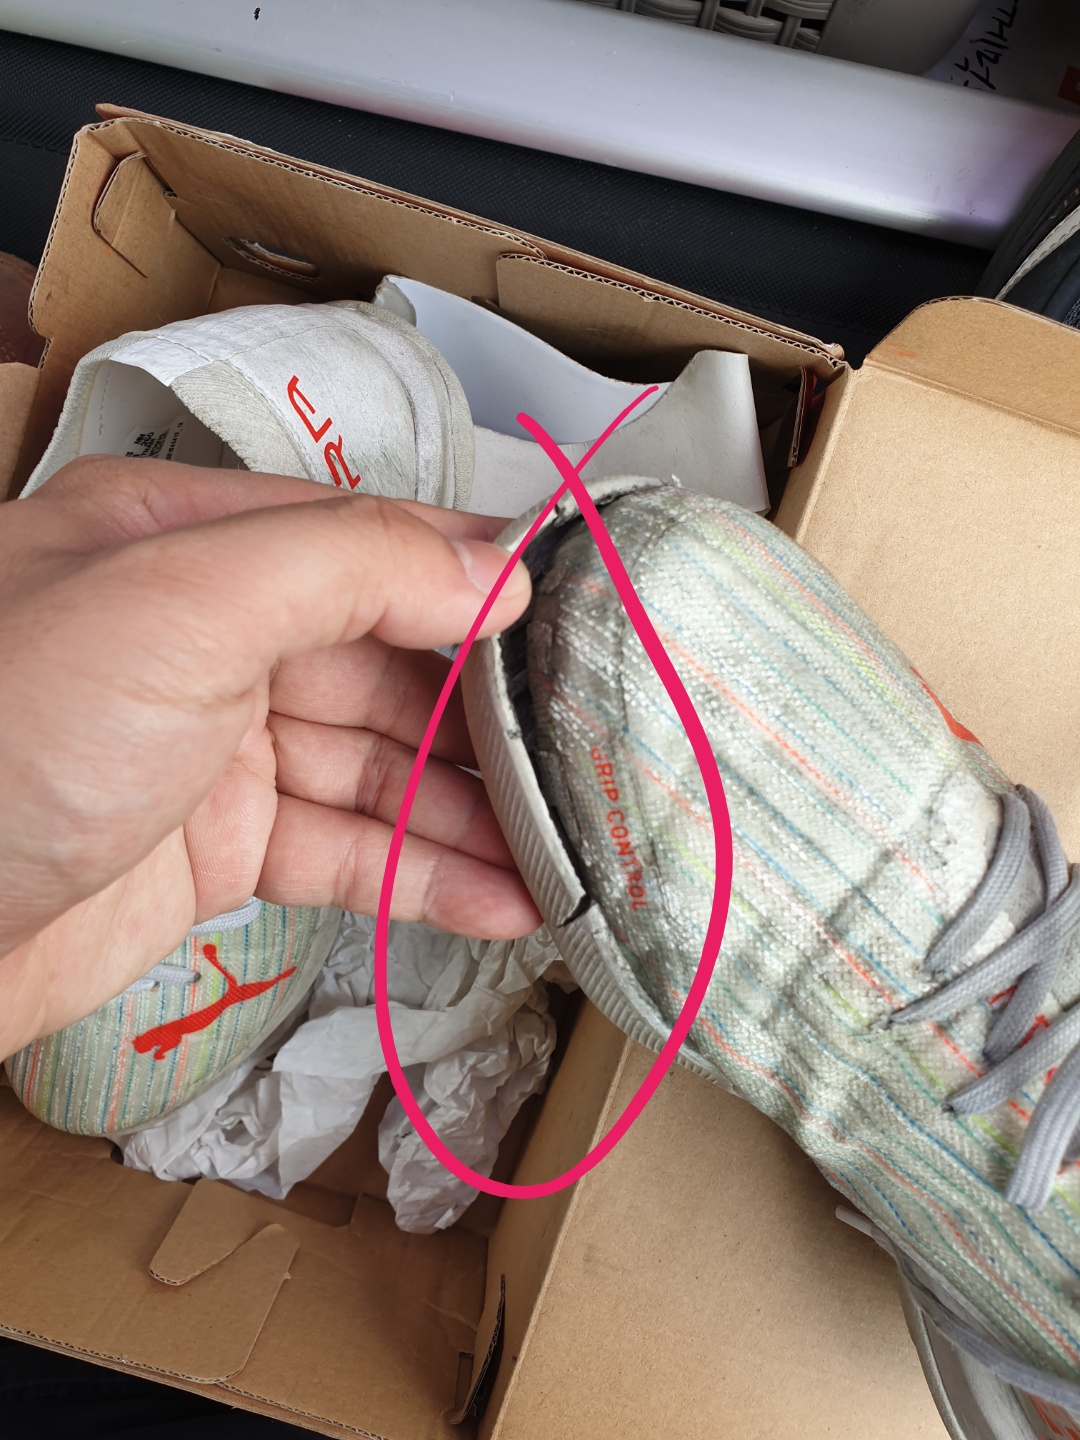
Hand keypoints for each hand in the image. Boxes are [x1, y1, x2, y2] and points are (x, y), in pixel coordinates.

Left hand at [0, 456, 538, 1055]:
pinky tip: (506, 901)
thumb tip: (498, 567)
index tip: (581, 619)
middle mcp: (208, 632)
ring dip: (474, 812)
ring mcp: (213, 745)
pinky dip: (423, 877)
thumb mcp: (181, 603)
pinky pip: (343, 853)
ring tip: (572, 850)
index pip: (371, 542)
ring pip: (378, 768)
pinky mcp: (213, 850)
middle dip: (490, 714)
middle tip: (595, 754)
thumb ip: (350, 565)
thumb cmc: (5, 731)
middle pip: (388, 662)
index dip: (478, 579)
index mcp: (191, 537)